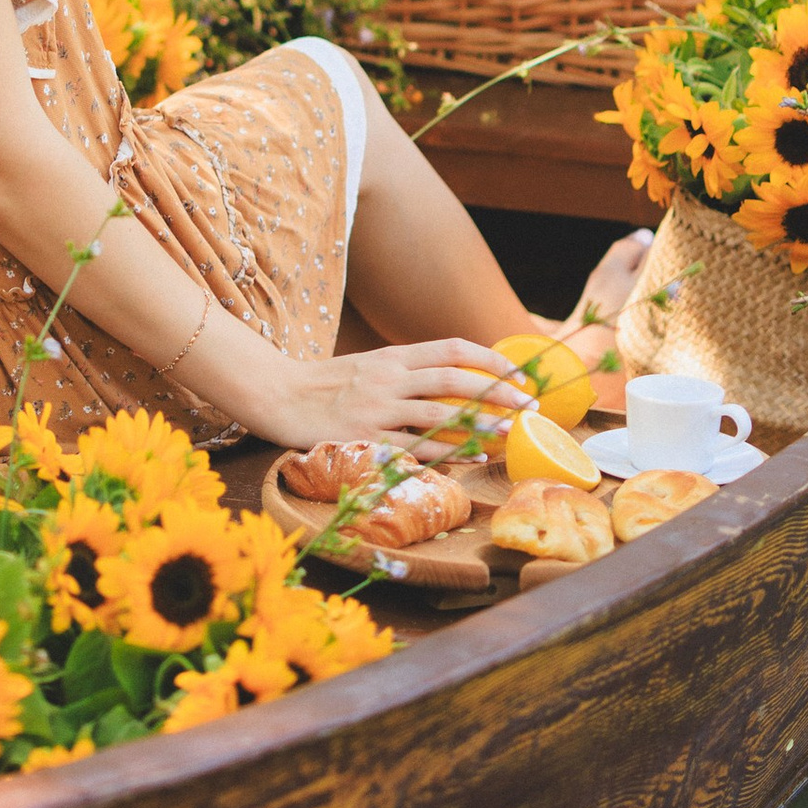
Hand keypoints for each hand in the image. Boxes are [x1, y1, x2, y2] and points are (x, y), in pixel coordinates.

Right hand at [256, 337, 533, 458]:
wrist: (277, 395)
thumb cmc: (325, 384)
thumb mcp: (367, 365)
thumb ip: (403, 370)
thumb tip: (447, 378)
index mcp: (392, 356)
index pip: (450, 348)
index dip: (488, 359)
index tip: (518, 371)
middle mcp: (389, 377)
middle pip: (453, 379)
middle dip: (496, 391)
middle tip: (529, 403)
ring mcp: (378, 409)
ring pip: (440, 414)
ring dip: (480, 423)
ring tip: (510, 432)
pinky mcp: (367, 438)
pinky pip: (416, 447)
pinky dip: (449, 453)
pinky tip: (474, 458)